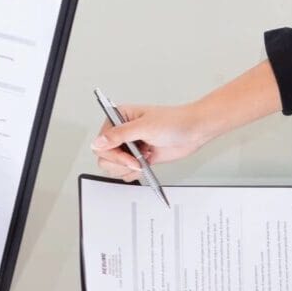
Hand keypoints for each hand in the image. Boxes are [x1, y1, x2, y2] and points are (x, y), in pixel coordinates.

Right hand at [91, 103, 215, 181]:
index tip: (129, 158)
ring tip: (144, 158)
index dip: (113, 154)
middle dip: (121, 163)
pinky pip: (126, 172)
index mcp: (118, 118)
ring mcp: (129, 146)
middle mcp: (121, 132)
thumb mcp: (145, 127)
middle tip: (138, 161)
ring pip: (114, 167)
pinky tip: (148, 161)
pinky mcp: (137, 157)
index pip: (101, 142)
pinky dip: (136, 172)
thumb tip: (97, 142)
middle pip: (104, 157)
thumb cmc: (175, 122)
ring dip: (129, 168)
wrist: (194, 132)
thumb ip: (119, 135)